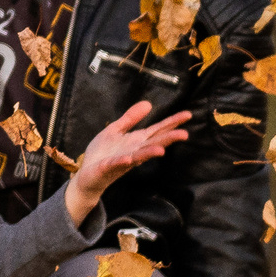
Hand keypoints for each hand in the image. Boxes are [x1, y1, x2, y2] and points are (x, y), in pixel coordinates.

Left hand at [63, 100, 192, 221]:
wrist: (87, 174)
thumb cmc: (103, 153)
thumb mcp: (116, 130)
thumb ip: (130, 118)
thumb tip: (148, 103)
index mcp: (137, 141)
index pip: (158, 130)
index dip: (172, 122)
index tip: (188, 115)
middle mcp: (134, 151)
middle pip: (154, 143)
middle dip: (168, 139)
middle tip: (185, 134)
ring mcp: (123, 160)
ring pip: (139, 156)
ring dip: (150, 153)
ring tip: (161, 150)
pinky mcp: (108, 167)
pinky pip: (116, 164)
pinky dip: (123, 161)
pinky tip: (129, 159)